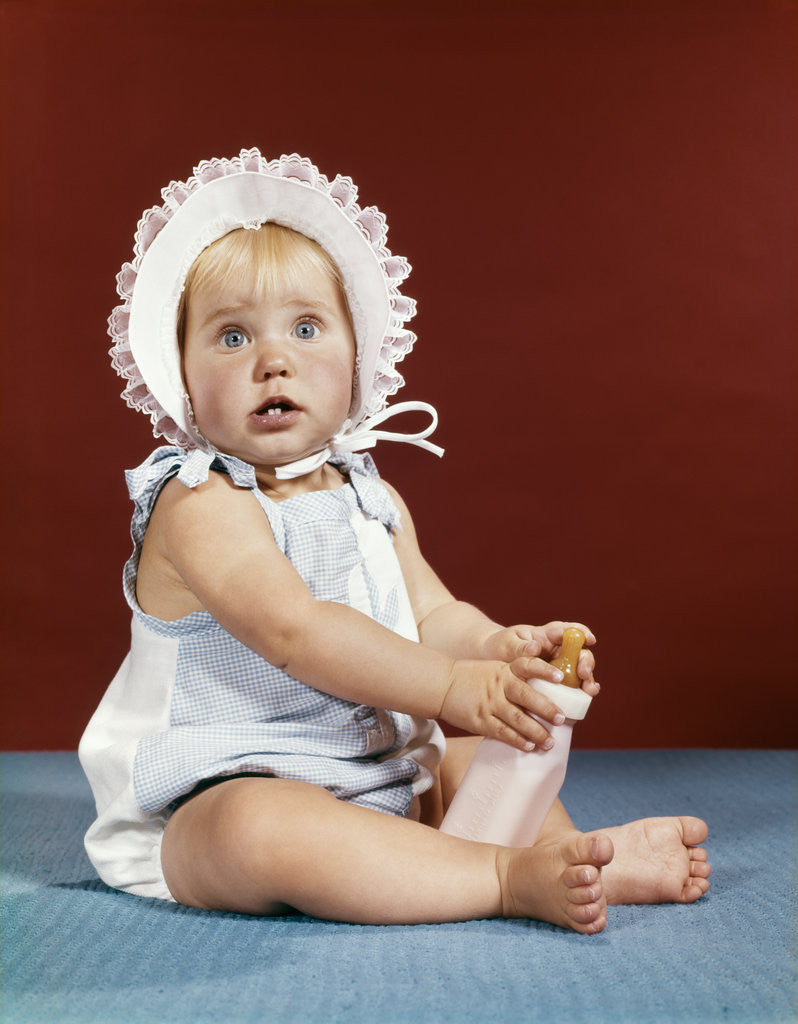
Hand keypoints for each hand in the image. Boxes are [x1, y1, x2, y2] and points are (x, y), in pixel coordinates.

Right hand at [438, 657, 572, 750]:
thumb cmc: (473, 678)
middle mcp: (499, 685)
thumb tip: (544, 694)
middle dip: (546, 708)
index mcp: (505, 670)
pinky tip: (529, 746)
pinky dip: (517, 740)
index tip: (561, 678)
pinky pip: (502, 732)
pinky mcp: (480, 720)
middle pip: (526, 696)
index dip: (545, 670)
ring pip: (517, 719)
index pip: (528, 665)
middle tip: (561, 719)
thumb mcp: (495, 669)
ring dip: (536, 732)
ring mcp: (489, 703)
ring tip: (549, 742)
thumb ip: (515, 678)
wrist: (443, 685)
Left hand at [480, 622, 599, 696]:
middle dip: (586, 661)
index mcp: (546, 635)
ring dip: (588, 679)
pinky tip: (587, 697)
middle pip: (580, 652)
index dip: (580, 632)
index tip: (588, 639)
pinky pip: (575, 686)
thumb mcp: (507, 644)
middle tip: (583, 673)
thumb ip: (521, 646)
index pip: (567, 630)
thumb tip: (535, 647)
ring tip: (589, 690)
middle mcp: (558, 650)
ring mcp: (560, 667)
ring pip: (581, 670)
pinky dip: (583, 691)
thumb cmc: (500, 647)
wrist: (490, 663)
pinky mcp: (558, 684)